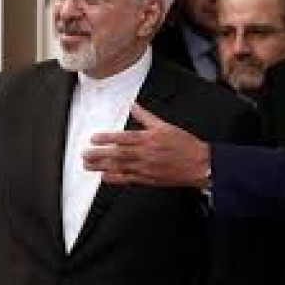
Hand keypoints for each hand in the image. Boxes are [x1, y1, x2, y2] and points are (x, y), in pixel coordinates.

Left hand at [83, 103, 210, 187]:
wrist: (199, 164)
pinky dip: (115, 178)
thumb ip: (146, 116)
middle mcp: (146, 154)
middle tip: (84, 154)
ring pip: (120, 167)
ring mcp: (146, 168)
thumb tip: (134, 105)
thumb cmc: (185, 144)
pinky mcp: (149, 179)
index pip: (124, 138)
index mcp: (150, 139)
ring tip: (88, 165)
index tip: (94, 138)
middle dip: (99, 154)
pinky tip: (104, 177)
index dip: (107, 138)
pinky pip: (129, 179)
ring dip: (102, 166)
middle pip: (118, 154)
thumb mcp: (165, 126)